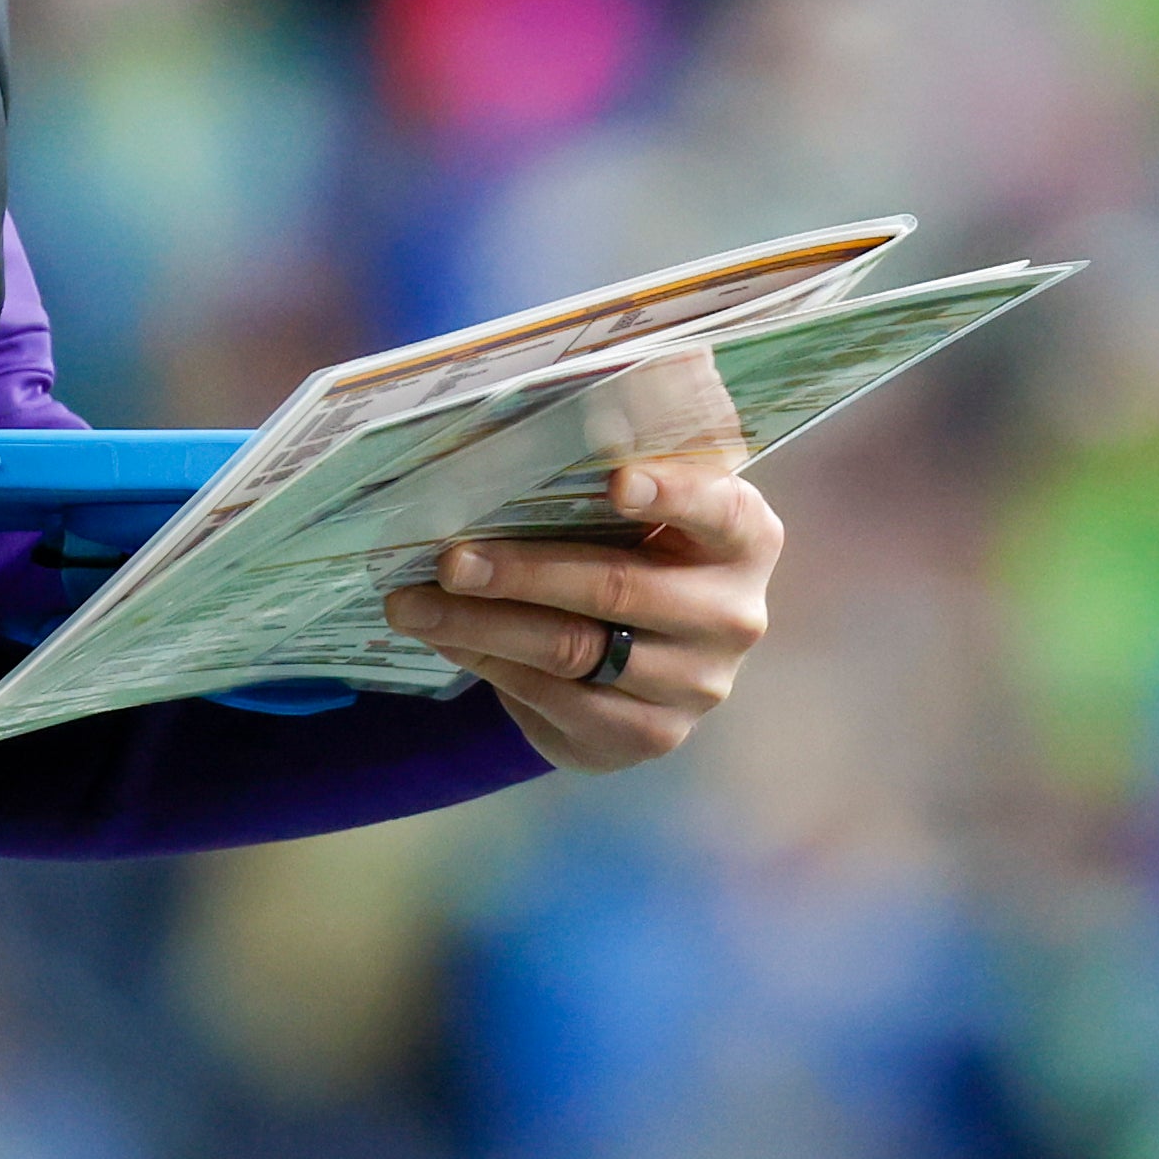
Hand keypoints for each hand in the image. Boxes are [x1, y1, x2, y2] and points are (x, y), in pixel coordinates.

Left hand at [380, 456, 781, 771]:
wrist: (652, 653)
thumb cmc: (637, 548)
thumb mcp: (645, 508)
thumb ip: (611, 467)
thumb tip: (520, 423)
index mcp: (744, 538)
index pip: (719, 509)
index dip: (671, 495)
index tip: (615, 482)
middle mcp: (733, 614)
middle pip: (618, 588)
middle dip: (522, 570)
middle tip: (448, 558)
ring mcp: (697, 685)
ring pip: (572, 650)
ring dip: (481, 626)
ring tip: (413, 605)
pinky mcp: (649, 736)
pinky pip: (555, 700)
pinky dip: (491, 666)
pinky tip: (447, 640)